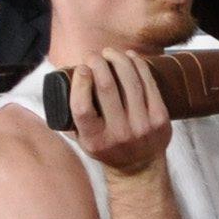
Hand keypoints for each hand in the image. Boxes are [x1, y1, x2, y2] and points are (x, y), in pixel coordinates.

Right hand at [65, 51, 172, 176]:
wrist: (139, 167)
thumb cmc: (106, 146)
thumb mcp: (83, 139)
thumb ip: (70, 116)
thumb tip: (57, 80)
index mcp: (95, 140)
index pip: (82, 106)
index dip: (80, 82)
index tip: (81, 68)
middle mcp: (119, 134)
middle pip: (106, 87)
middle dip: (97, 63)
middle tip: (93, 55)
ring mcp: (143, 126)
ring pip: (129, 81)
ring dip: (118, 59)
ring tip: (110, 52)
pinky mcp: (161, 119)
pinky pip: (149, 84)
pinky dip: (139, 65)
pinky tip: (130, 56)